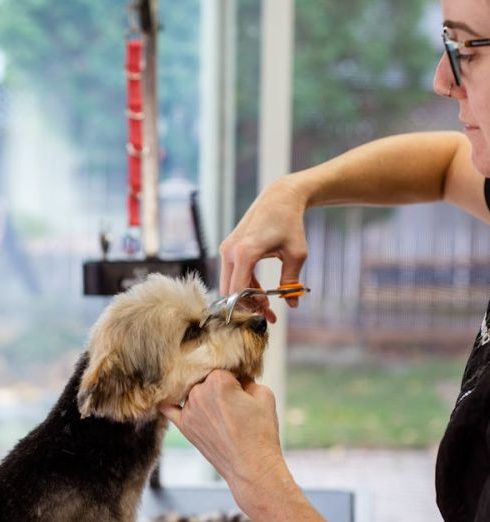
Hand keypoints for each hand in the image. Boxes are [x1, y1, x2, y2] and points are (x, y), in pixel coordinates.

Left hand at [160, 370, 284, 507]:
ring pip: (193, 390)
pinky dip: (169, 401)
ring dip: (202, 393)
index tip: (243, 384)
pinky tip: (167, 396)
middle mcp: (199, 392)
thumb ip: (248, 378)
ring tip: (220, 410)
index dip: (235, 375)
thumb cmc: (261, 431)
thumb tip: (238, 375)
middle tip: (233, 401)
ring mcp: (189, 410)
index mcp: (218, 380)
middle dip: (219, 384)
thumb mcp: (264, 394)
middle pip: (206, 377)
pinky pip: (169, 408)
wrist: (252, 467)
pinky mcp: (184, 426)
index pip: (223, 366)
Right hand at [219, 177, 308, 321]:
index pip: (238, 290)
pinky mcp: (229, 248)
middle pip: (229, 290)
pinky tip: (261, 291)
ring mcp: (227, 249)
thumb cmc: (290, 225)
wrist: (280, 199)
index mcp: (245, 252)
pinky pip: (232, 274)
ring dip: (245, 297)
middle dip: (247, 305)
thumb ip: (292, 281)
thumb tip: (292, 304)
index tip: (268, 313)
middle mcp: (230, 251)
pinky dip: (244, 285)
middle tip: (268, 314)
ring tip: (268, 305)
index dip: (251, 306)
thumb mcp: (296, 254)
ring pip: (229, 284)